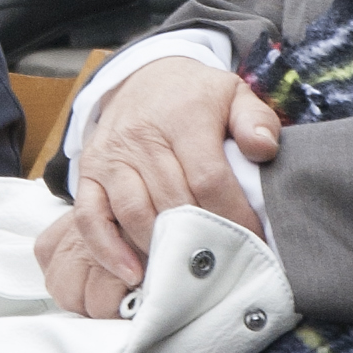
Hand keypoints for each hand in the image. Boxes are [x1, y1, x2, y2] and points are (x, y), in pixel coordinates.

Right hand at [34, 58, 280, 318]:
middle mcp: (142, 137)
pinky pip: (90, 218)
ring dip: (160, 249)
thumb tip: (264, 149)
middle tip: (224, 267)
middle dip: (201, 239)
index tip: (252, 241)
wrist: (143, 78)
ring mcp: (111, 157)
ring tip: (187, 275)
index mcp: (183, 116)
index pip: (208, 177)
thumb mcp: (233, 94)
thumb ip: (256, 120)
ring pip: (134, 214)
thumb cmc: (195, 97)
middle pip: (173, 201)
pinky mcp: (87, 174)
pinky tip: (132, 274)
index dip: (232, 215)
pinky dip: (108, 250)